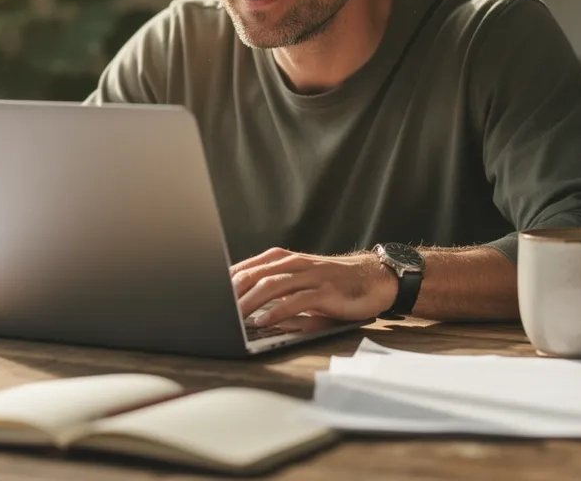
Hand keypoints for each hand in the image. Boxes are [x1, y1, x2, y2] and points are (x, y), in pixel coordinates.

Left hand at [230, 247, 397, 325]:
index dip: (224, 283)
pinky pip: (296, 300)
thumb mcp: (298, 282)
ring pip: (271, 286)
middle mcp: (293, 264)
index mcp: (282, 260)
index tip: (207, 297)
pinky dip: (278, 311)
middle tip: (214, 310)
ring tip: (234, 317)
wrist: (372, 279)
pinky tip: (264, 321)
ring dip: (250, 302)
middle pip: (253, 275)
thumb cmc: (331, 283)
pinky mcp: (324, 291)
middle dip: (231, 294)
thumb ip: (273, 289)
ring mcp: (309, 276)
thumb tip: (242, 305)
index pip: (245, 269)